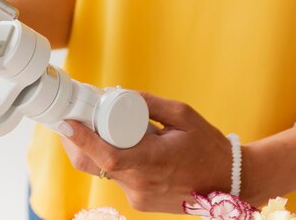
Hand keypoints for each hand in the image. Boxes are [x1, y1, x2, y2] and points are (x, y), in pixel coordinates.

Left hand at [60, 92, 231, 213]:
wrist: (229, 183)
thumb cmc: (208, 146)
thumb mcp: (183, 115)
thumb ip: (150, 103)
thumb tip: (120, 94)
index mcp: (153, 162)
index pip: (107, 155)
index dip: (82, 140)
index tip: (66, 123)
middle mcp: (141, 184)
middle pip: (94, 165)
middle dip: (76, 142)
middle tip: (70, 120)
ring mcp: (139, 197)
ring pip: (103, 173)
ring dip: (93, 151)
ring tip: (93, 128)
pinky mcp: (140, 202)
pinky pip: (116, 179)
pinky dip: (110, 162)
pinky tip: (116, 145)